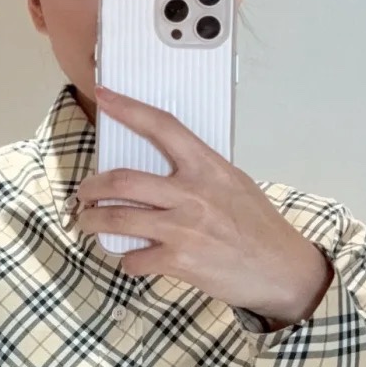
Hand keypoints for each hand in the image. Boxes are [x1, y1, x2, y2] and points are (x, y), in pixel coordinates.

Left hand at [72, 84, 334, 320]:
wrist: (281, 269)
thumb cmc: (258, 227)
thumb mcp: (235, 184)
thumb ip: (201, 174)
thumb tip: (166, 169)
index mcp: (207, 167)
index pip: (161, 127)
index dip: (128, 109)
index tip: (104, 96)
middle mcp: (192, 193)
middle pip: (123, 180)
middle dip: (92, 188)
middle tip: (84, 193)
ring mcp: (183, 228)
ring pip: (118, 219)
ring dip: (93, 221)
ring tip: (87, 222)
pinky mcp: (180, 260)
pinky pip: (135, 258)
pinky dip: (127, 260)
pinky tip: (131, 259)